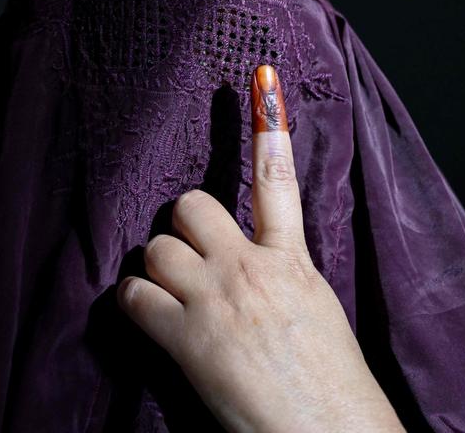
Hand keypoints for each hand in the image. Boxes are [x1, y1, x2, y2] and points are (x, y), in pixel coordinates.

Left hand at [117, 64, 405, 432]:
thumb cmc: (330, 386)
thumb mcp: (316, 311)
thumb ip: (282, 274)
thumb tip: (254, 261)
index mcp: (291, 262)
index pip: (278, 180)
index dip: (269, 126)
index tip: (263, 78)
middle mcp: (251, 270)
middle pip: (191, 205)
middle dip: (182, 225)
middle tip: (189, 254)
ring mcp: (217, 300)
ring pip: (156, 248)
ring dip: (156, 269)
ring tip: (171, 295)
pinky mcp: (188, 339)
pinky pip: (134, 297)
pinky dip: (135, 307)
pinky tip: (152, 323)